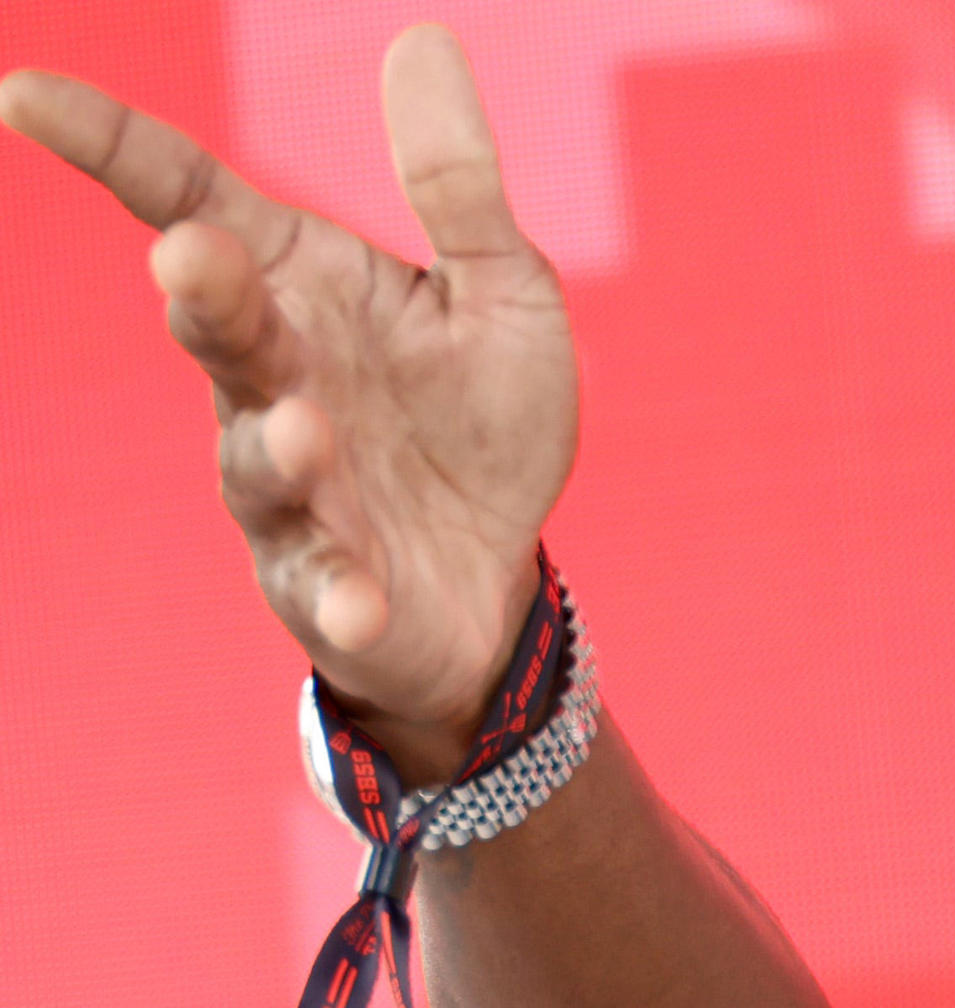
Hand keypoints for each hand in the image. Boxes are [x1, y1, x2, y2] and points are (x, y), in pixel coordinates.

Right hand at [4, 27, 571, 777]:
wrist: (498, 573)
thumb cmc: (481, 419)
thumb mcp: (501, 292)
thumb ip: (456, 187)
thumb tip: (420, 39)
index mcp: (296, 286)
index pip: (183, 196)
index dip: (106, 146)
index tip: (24, 94)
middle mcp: (268, 378)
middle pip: (215, 328)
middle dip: (203, 295)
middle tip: (191, 257)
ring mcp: (289, 486)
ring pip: (257, 461)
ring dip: (279, 447)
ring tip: (308, 431)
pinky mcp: (331, 584)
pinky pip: (326, 586)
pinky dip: (340, 591)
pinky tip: (359, 598)